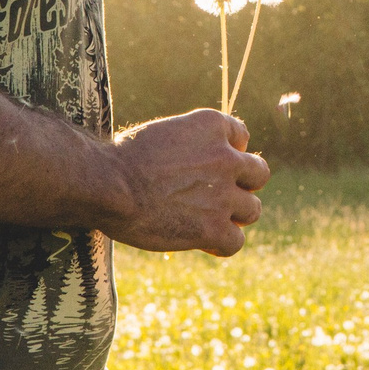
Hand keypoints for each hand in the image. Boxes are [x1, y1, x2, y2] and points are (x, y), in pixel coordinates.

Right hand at [104, 110, 270, 256]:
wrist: (109, 184)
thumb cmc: (123, 158)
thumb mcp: (165, 134)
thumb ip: (192, 145)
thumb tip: (201, 165)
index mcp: (213, 125)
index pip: (242, 137)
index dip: (229, 153)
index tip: (212, 166)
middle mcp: (227, 157)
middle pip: (258, 174)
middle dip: (242, 185)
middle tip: (218, 196)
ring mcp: (224, 194)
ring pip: (253, 210)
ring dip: (234, 216)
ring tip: (209, 220)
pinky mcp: (214, 228)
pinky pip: (236, 241)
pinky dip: (222, 244)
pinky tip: (205, 243)